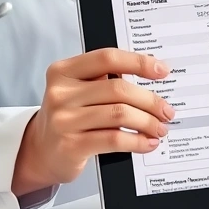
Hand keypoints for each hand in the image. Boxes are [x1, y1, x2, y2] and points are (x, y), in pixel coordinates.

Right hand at [12, 48, 173, 194]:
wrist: (41, 150)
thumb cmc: (69, 117)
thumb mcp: (78, 91)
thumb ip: (105, 80)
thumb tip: (152, 77)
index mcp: (63, 71)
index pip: (107, 58)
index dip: (138, 62)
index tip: (162, 70)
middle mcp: (60, 93)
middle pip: (118, 89)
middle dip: (150, 100)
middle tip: (166, 110)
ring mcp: (63, 120)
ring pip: (119, 114)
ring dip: (147, 122)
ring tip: (159, 128)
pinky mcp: (71, 146)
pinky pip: (114, 140)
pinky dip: (137, 141)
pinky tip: (147, 142)